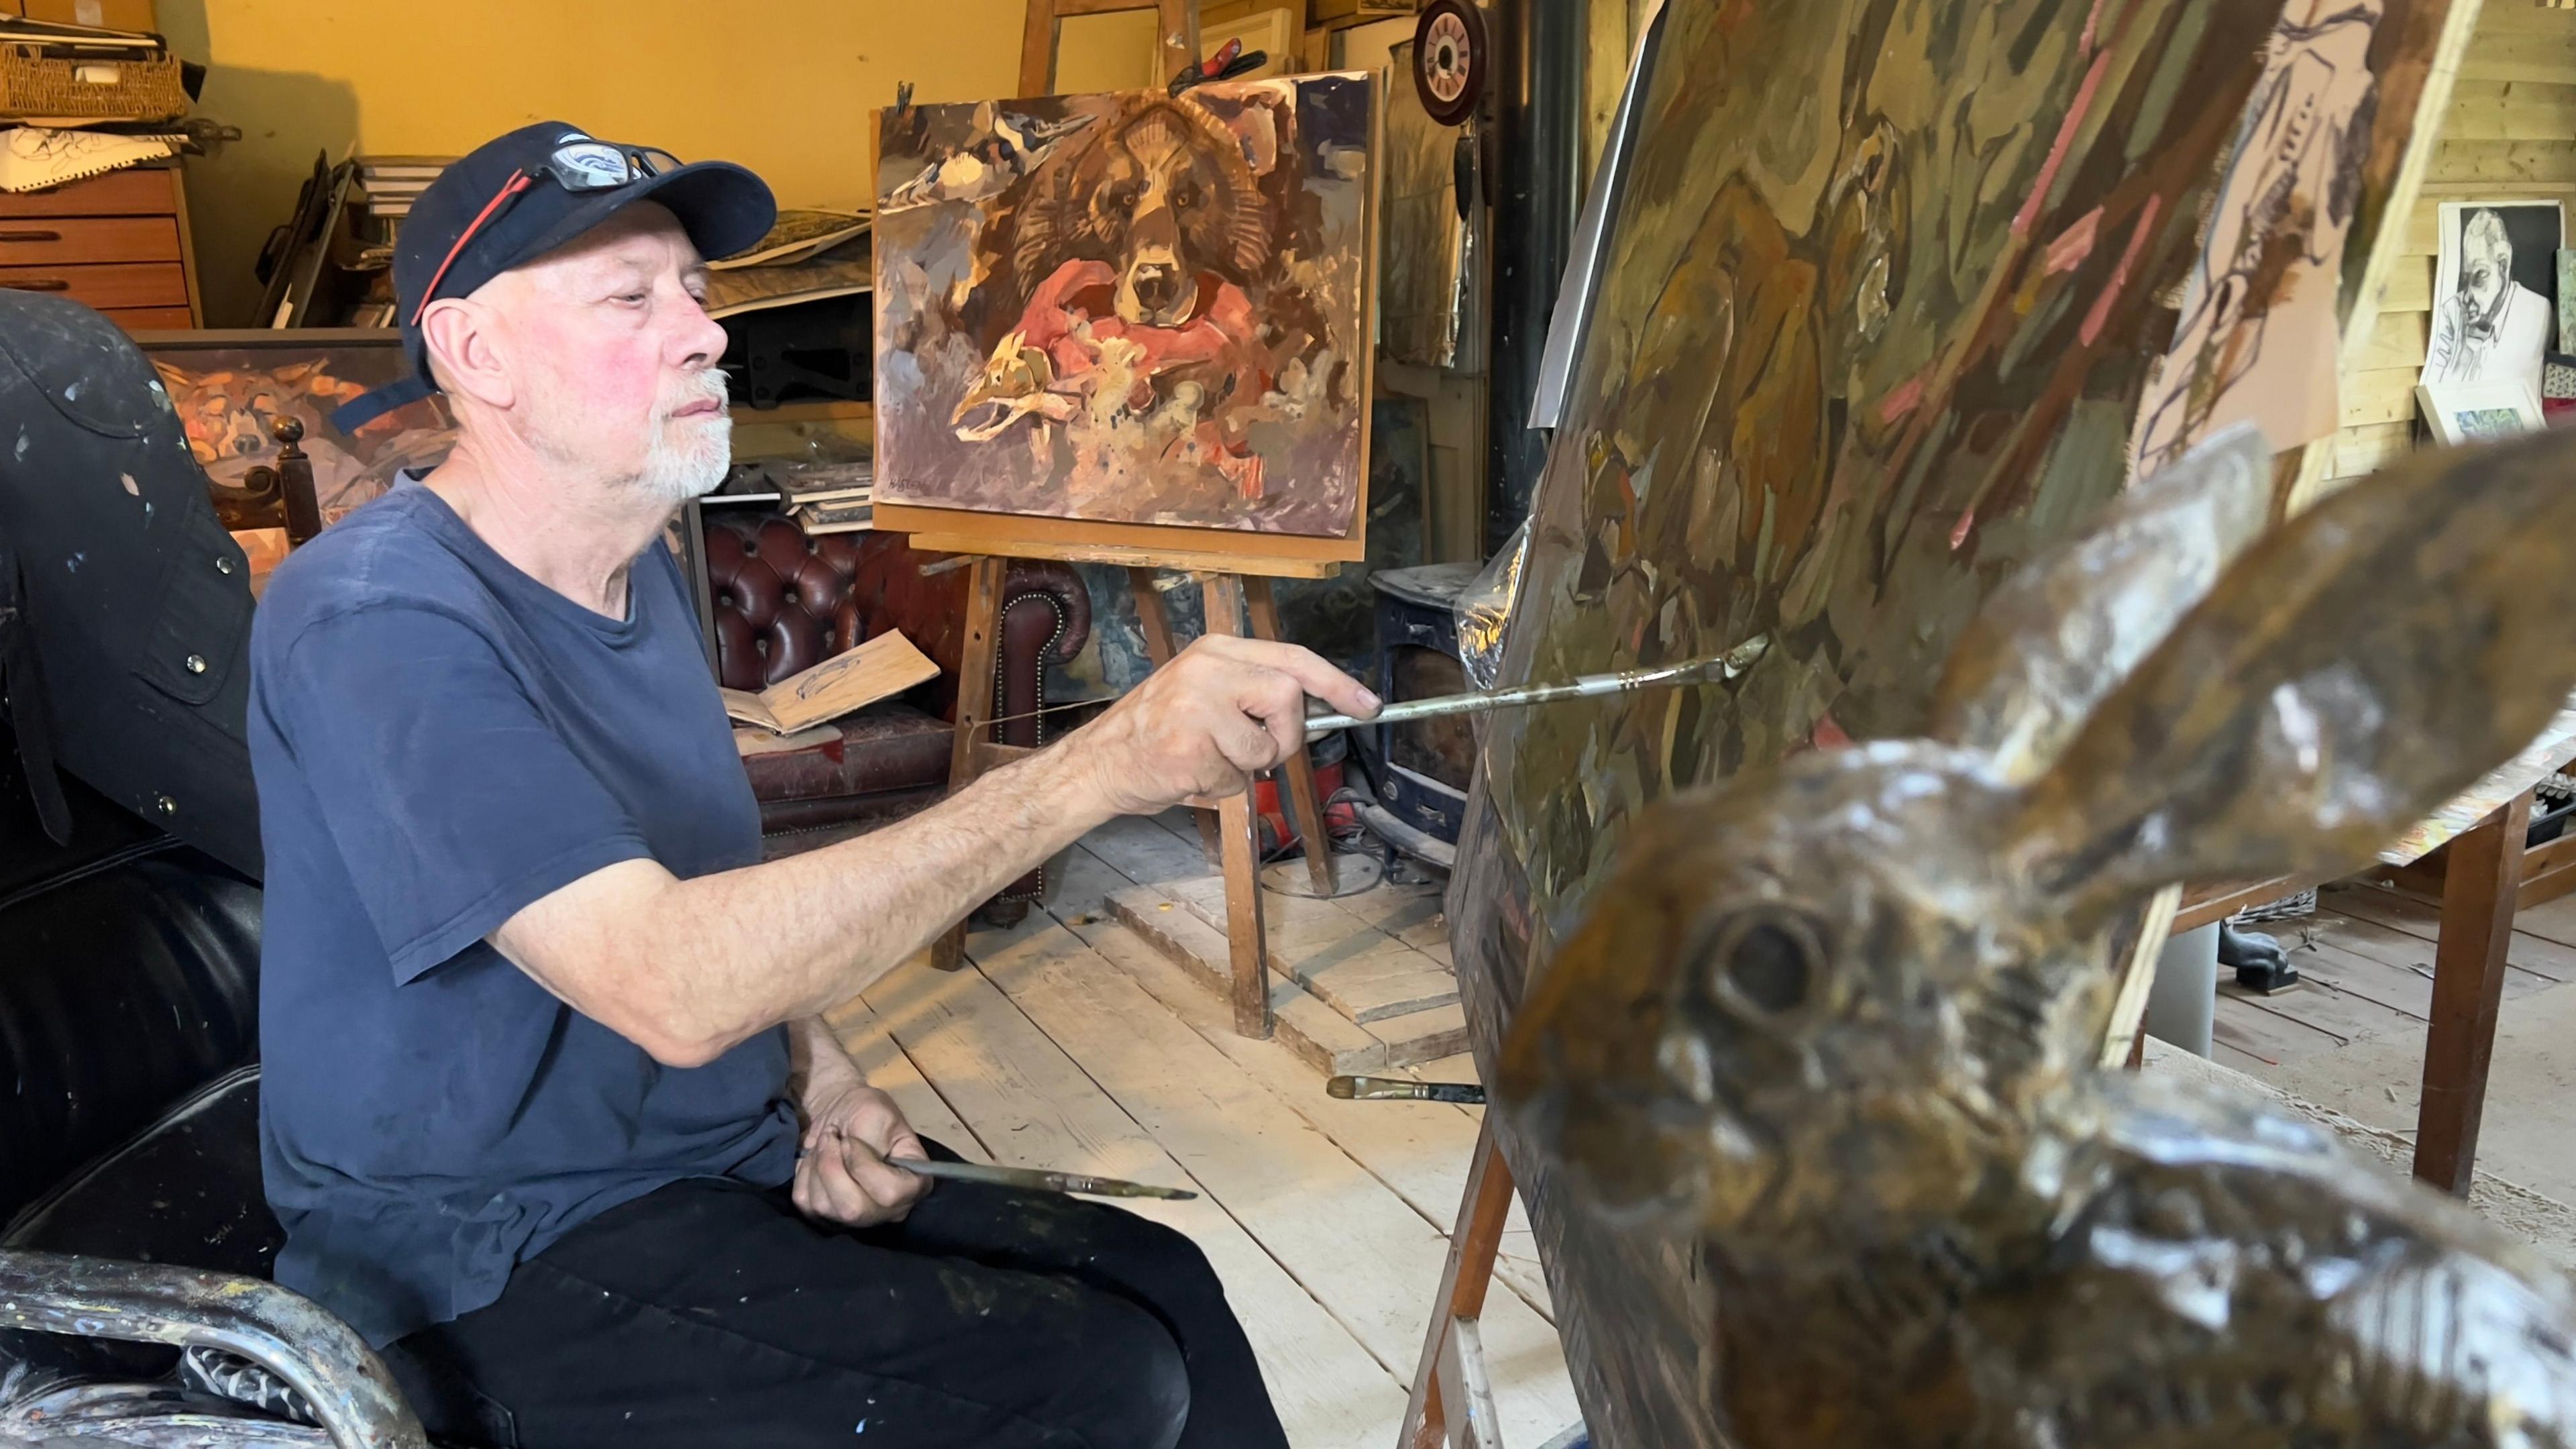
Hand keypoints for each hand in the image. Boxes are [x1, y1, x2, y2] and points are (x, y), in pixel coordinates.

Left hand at [792, 1080, 930, 1227]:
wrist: (840, 1113)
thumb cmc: (867, 1111)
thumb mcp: (878, 1115)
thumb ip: (872, 1142)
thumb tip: (850, 1163)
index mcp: (914, 1185)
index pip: (890, 1194)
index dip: (863, 1166)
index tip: (850, 1141)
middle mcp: (888, 1210)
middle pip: (853, 1210)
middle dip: (832, 1168)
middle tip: (830, 1138)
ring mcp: (857, 1218)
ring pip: (824, 1207)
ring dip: (817, 1168)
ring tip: (824, 1145)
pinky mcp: (827, 1217)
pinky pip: (806, 1205)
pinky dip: (804, 1177)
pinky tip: (814, 1161)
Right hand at [1065, 635, 1378, 813]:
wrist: (1096, 763)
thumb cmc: (1155, 733)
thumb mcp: (1202, 692)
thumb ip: (1253, 693)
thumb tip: (1318, 713)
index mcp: (1216, 651)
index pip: (1292, 658)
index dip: (1336, 683)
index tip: (1367, 704)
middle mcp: (1206, 669)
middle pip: (1288, 696)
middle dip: (1286, 735)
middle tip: (1259, 751)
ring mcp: (1195, 707)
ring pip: (1264, 747)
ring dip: (1246, 768)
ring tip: (1208, 761)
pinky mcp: (1188, 747)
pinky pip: (1236, 778)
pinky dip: (1220, 788)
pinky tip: (1188, 775)